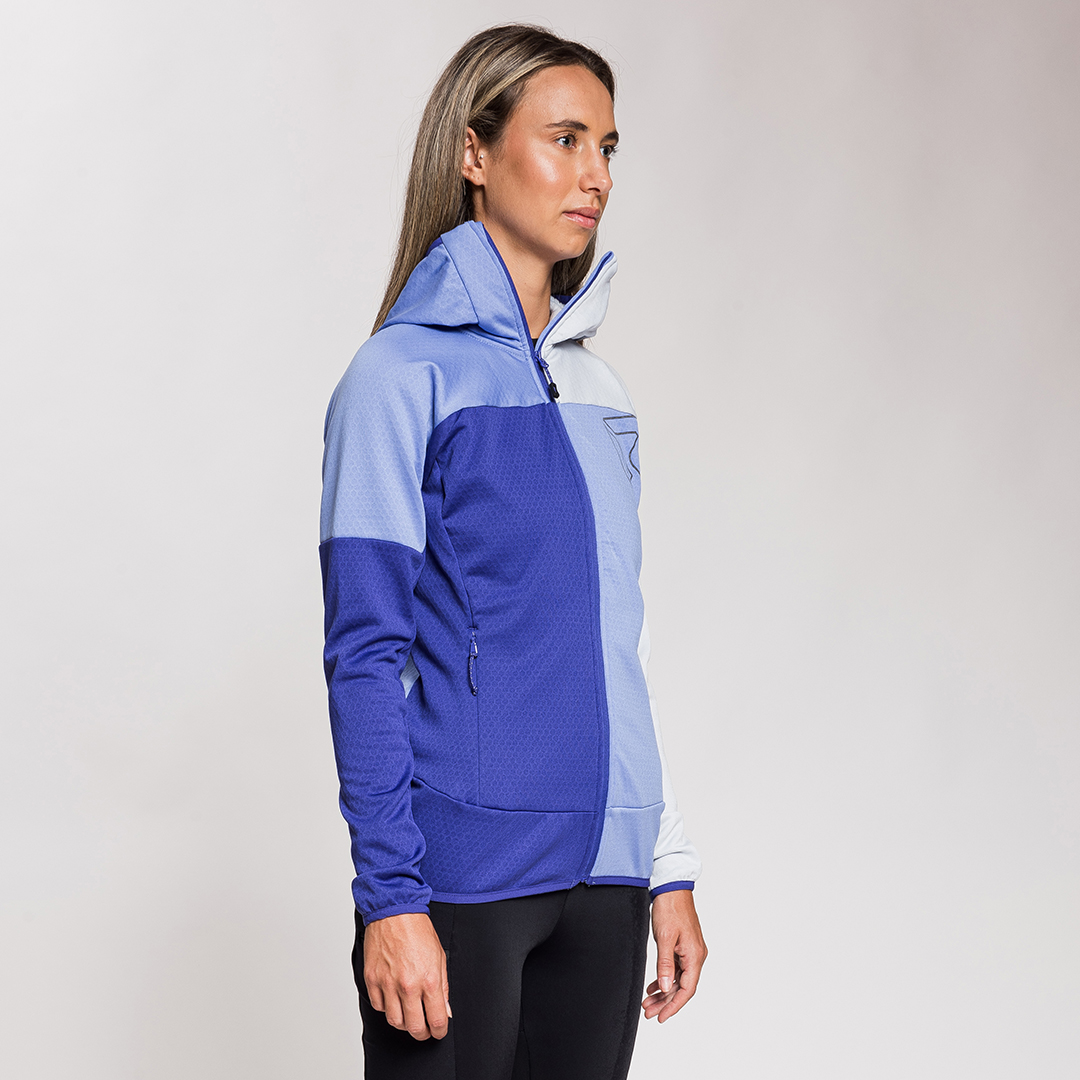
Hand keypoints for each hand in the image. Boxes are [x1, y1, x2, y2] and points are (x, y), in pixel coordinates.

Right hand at [363, 912, 450, 1039]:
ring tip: (409, 1016)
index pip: (437, 1019)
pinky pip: (379, 1006)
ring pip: (395, 1021)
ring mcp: (388, 984)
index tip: (439, 1031)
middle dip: (422, 1033)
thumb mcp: (439, 956)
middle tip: (424, 1030)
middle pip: (414, 1027)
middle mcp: (408, 985)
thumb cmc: (418, 930)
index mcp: (429, 979)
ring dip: (404, 1023)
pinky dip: (387, 1008)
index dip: (439, 1031)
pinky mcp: (372, 980)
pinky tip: (394, 1000)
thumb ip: (443, 987)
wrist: (395, 912)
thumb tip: (444, 1009)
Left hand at [642, 889, 705, 1021]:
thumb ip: (665, 964)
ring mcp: (690, 951)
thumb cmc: (670, 908)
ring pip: (678, 979)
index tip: (661, 1017)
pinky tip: (653, 986)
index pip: (687, 989)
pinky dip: (664, 978)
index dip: (673, 1006)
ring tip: (648, 1002)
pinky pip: (676, 969)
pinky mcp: (683, 946)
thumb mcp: (665, 937)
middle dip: (665, 1002)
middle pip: (682, 987)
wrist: (671, 887)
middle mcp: (696, 956)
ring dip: (664, 991)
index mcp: (695, 955)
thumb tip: (666, 987)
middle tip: (649, 1012)